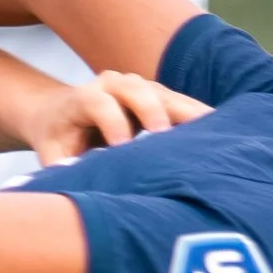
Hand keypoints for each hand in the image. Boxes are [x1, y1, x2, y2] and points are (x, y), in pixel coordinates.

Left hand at [21, 66, 210, 163]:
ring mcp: (137, 88)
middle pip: (136, 89)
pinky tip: (219, 131)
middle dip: (151, 111)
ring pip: (162, 94)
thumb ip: (62, 167)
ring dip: (183, 112)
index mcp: (82, 97)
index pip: (99, 103)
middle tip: (165, 136)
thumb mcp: (53, 155)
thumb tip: (76, 187)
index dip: (111, 122)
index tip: (122, 149)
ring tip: (209, 132)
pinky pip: (179, 104)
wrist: (62, 113)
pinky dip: (196, 117)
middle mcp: (111, 85)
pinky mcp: (157, 97)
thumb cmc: (59, 141)